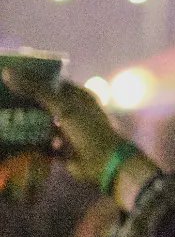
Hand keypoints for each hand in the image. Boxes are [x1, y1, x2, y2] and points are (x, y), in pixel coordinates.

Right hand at [0, 69, 159, 205]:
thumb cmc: (87, 130)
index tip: (7, 78)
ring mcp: (66, 130)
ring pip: (40, 123)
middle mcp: (72, 111)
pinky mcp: (60, 149)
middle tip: (0, 99)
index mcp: (77, 97)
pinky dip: (29, 142)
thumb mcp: (63, 106)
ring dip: (24, 122)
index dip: (31, 80)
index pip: (51, 83)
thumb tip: (8, 72)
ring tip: (2, 118)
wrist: (103, 164)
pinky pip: (40, 143)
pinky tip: (11, 138)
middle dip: (24, 102)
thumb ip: (37, 90)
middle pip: (43, 103)